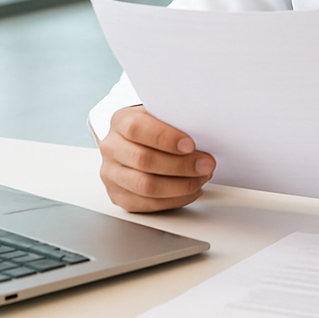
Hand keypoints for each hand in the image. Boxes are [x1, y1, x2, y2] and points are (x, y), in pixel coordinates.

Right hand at [98, 106, 214, 212]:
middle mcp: (112, 148)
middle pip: (144, 160)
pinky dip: (175, 199)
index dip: (166, 138)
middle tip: (206, 164)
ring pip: (146, 186)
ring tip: (202, 178)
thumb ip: (176, 120)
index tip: (190, 145)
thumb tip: (203, 133)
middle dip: (181, 165)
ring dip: (181, 185)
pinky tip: (191, 190)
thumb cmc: (155, 125)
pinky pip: (148, 204)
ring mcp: (112, 174)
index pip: (138, 129)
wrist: (136, 139)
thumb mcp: (162, 113)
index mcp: (120, 121)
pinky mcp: (118, 196)